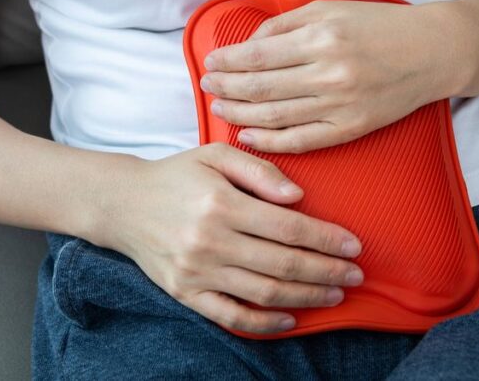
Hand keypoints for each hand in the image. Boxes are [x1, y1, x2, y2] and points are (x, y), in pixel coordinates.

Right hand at [100, 142, 363, 334]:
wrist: (122, 204)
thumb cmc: (177, 176)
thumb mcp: (216, 155)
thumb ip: (259, 170)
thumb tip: (298, 198)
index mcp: (221, 204)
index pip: (289, 228)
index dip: (327, 239)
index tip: (354, 246)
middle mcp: (210, 241)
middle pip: (283, 264)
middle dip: (327, 271)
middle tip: (356, 274)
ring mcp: (197, 272)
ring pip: (264, 292)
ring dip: (307, 296)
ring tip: (334, 292)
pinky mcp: (185, 293)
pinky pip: (231, 317)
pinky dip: (264, 323)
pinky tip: (290, 318)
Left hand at [199, 0, 459, 153]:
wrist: (432, 52)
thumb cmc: (377, 26)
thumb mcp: (329, 9)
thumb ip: (285, 26)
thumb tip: (248, 47)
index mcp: (321, 37)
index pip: (257, 55)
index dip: (227, 62)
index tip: (210, 64)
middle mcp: (329, 73)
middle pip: (260, 88)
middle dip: (226, 89)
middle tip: (207, 88)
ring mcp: (340, 104)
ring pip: (274, 117)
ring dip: (239, 116)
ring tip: (219, 109)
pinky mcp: (350, 128)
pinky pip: (301, 141)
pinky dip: (270, 142)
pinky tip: (248, 136)